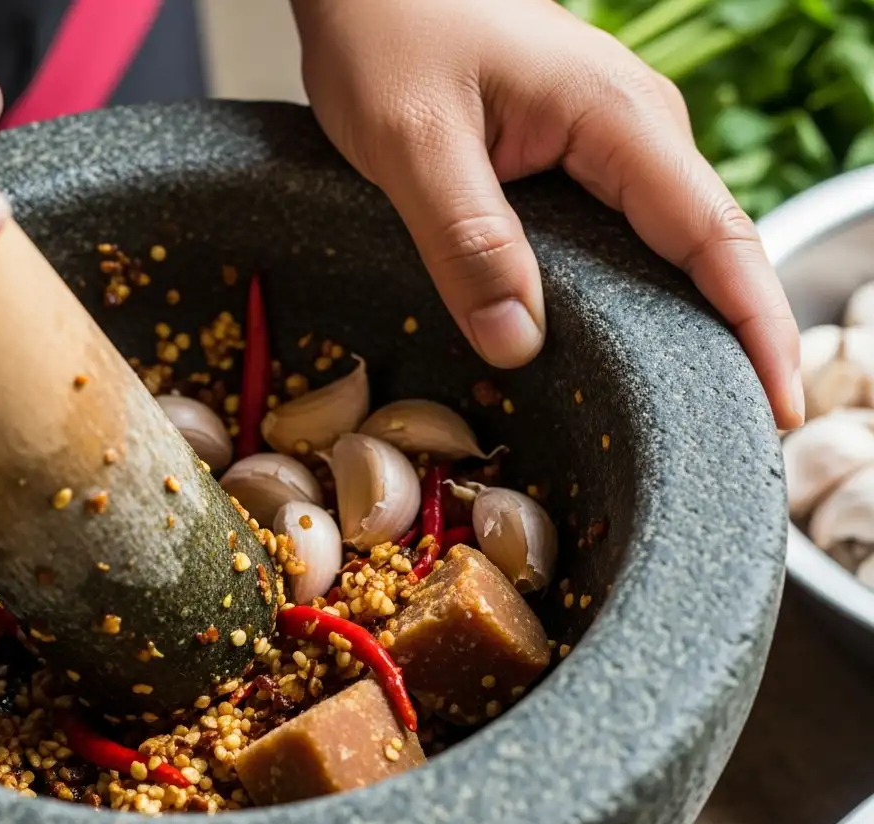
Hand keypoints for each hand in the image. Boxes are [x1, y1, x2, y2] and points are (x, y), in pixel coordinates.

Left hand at [292, 0, 803, 429]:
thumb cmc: (388, 31)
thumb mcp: (413, 142)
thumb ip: (467, 239)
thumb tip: (519, 342)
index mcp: (616, 119)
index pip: (714, 237)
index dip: (756, 327)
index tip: (780, 404)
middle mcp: (632, 130)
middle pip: (704, 251)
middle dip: (730, 342)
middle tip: (730, 438)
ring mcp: (605, 141)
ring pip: (660, 248)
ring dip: (677, 324)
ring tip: (680, 413)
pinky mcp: (570, 155)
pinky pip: (615, 235)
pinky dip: (623, 294)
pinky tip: (606, 347)